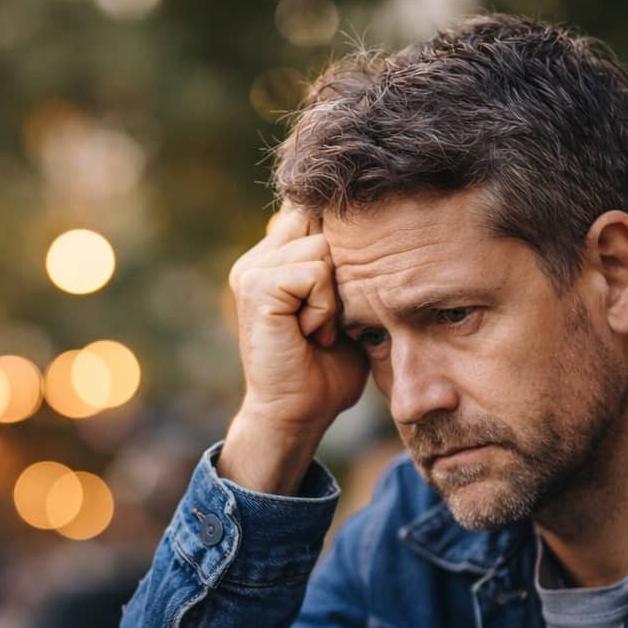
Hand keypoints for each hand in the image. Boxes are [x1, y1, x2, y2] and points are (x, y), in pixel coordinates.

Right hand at [220, 208, 367, 493]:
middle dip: (341, 269)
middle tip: (327, 319)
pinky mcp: (256, 287)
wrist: (297, 415)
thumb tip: (375, 225)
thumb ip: (348, 266)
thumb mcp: (346, 307)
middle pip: (322, 221)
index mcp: (272, 259)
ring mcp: (252, 270)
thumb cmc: (326, 370)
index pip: (317, 213)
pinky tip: (311, 334)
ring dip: (334, 294)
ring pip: (322, 246)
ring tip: (318, 329)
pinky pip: (315, 273)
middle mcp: (257, 259)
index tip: (343, 296)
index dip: (344, 245)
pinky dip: (325, 307)